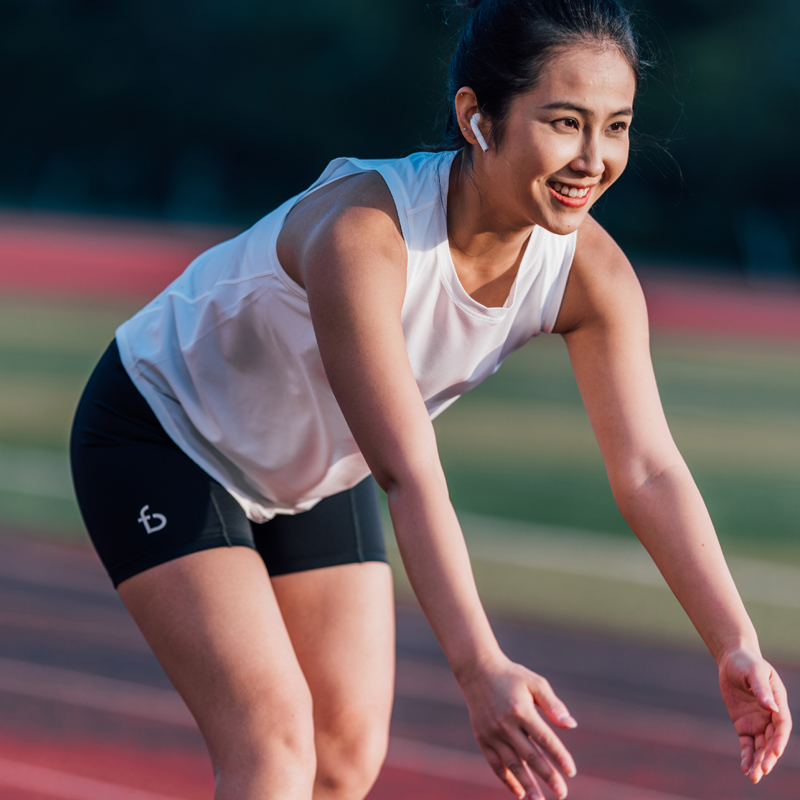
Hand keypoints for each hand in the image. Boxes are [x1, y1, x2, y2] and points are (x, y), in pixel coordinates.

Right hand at [458, 655, 576, 799]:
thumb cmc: (512, 677)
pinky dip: (506, 779)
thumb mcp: (535, 683)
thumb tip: (571, 726)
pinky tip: (518, 792)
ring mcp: (492, 733)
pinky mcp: (482, 738)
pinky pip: (495, 763)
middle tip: (561, 793)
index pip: (544, 739)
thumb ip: (553, 705)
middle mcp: (506, 724)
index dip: (559, 756)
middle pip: (530, 756)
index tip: (571, 772)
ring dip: (527, 785)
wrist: (478, 670)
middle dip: (547, 776)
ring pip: (512, 764)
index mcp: (521, 710)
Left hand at [718, 648, 791, 782]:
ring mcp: (758, 723)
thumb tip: (771, 707)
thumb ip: (762, 689)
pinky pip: (747, 744)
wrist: (732, 661)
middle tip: (762, 770)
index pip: (782, 726)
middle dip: (768, 756)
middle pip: (772, 741)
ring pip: (760, 747)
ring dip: (758, 762)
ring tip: (753, 777)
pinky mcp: (744, 725)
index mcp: (778, 703)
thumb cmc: (747, 663)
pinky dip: (746, 756)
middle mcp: (770, 717)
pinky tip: (744, 767)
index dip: (780, 740)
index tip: (775, 752)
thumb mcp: (754, 672)